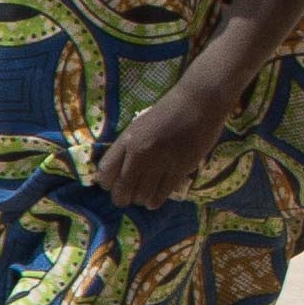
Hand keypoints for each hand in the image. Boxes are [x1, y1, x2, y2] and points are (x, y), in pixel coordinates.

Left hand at [93, 88, 220, 210]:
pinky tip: (154, 199)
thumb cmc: (168, 112)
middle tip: (126, 198)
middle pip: (122, 189)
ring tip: (143, 196)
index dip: (106, 182)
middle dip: (121, 198)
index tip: (112, 183)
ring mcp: (161, 162)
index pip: (106, 172)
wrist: (198, 103)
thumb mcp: (139, 126)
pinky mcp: (180, 169)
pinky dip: (155, 201)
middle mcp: (141, 152)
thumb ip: (127, 147)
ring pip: (142, 196)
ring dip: (140, 199)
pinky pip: (161, 194)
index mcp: (128, 139)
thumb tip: (117, 172)